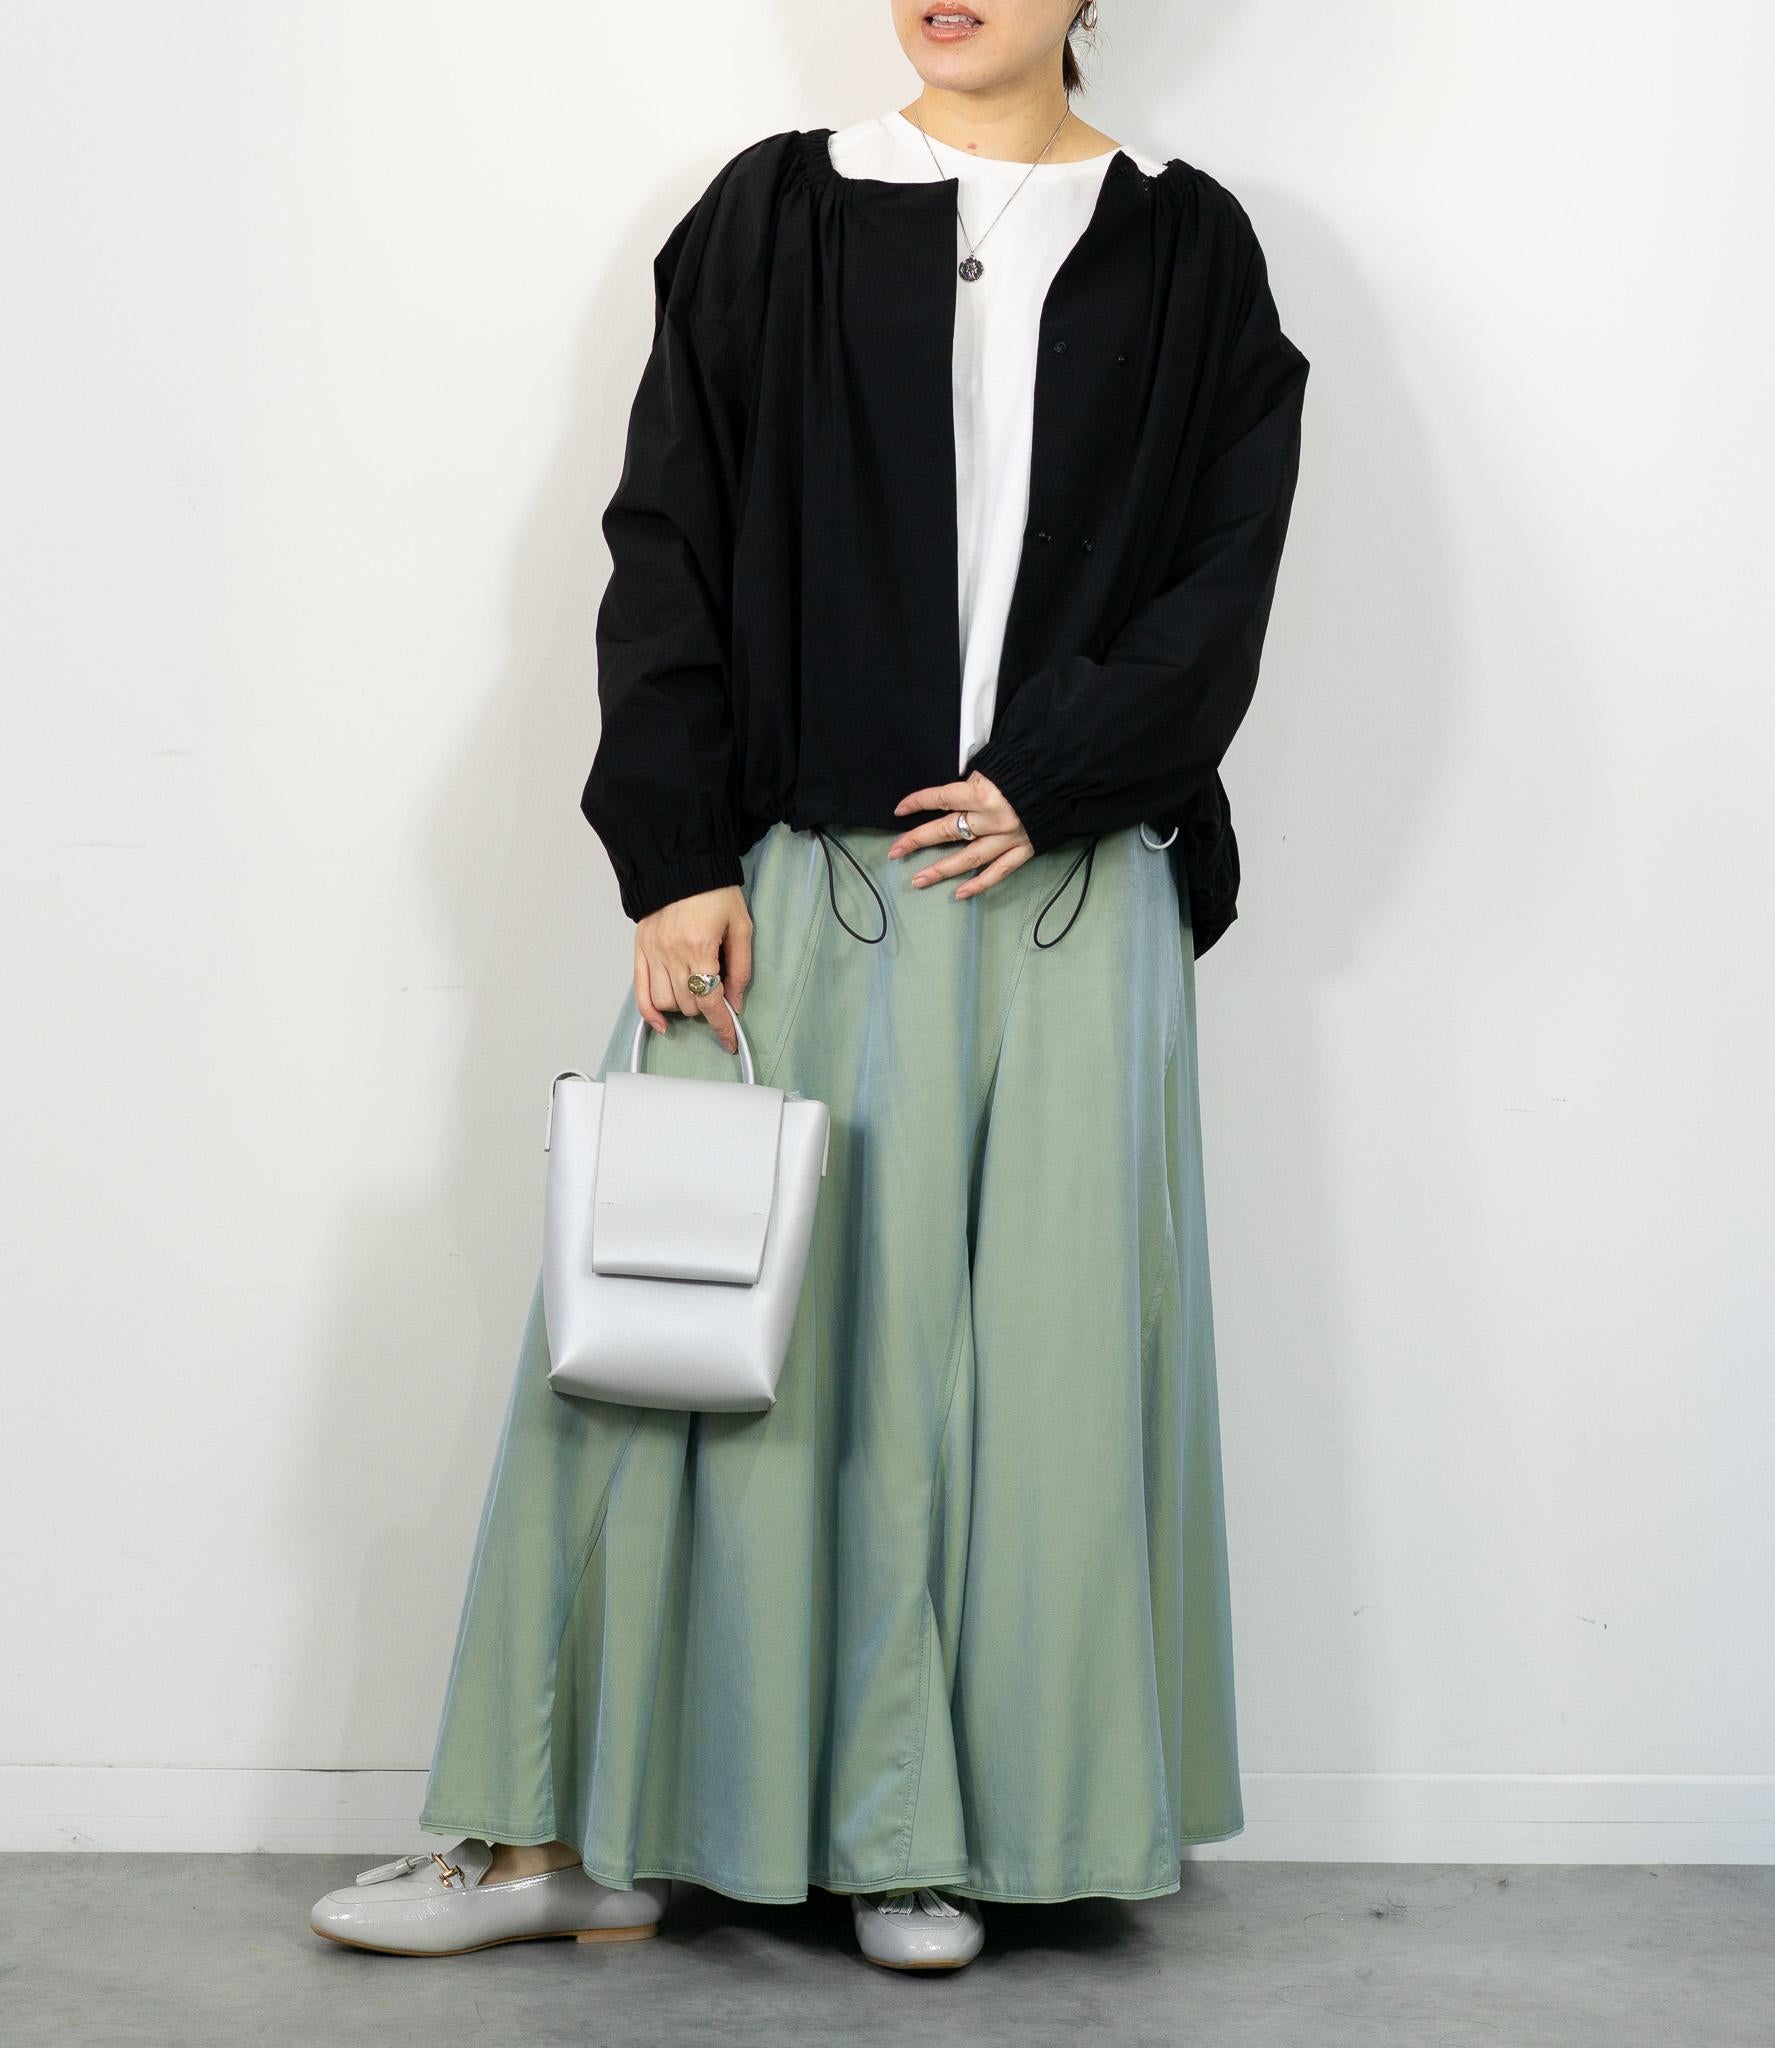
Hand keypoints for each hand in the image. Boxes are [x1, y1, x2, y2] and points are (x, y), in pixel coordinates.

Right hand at [633, 884, 751, 1053]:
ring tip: (694, 992)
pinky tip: (660, 1024)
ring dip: (683, 1007)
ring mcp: (653, 953)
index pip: (711, 1001)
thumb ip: (741, 968)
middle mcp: (672, 954)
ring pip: (665, 1002)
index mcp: (700, 947)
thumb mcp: (741, 926)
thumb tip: (736, 1001)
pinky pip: (640, 992)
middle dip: (706, 1008)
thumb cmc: (714, 892)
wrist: (681, 865)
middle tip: (717, 995)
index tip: (730, 1040)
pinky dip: (649, 1013)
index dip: (723, 1026)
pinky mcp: (640, 951)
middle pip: (689, 1005)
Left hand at [889, 771, 1031, 897]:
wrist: (1065, 778)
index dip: (917, 802)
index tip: (899, 810)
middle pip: (947, 831)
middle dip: (918, 840)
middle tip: (896, 852)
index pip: (941, 798)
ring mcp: (1008, 838)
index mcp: (984, 792)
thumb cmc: (1026, 768)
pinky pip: (998, 872)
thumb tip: (948, 799)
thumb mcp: (994, 766)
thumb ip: (971, 783)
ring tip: (918, 881)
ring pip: (968, 858)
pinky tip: (960, 893)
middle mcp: (993, 818)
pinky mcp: (1024, 850)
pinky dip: (979, 883)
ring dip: (941, 870)